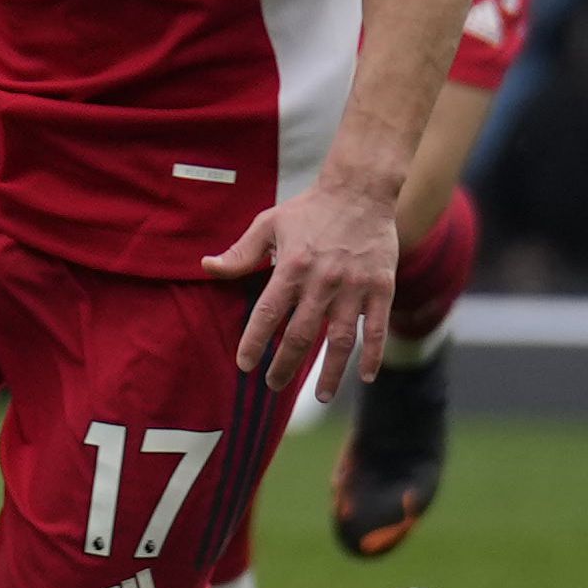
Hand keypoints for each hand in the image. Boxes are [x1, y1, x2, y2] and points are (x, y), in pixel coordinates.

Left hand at [204, 175, 397, 401]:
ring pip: (340, 340)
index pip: (269, 314)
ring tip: (318, 396)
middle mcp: (323, 281)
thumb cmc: (310, 209)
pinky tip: (364, 377)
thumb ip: (240, 252)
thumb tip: (207, 267)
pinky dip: (372, 356)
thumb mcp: (269, 223)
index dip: (254, 342)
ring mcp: (354, 287)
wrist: (361, 190)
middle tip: (273, 385)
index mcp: (293, 267)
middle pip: (301, 335)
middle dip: (284, 365)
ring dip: (329, 372)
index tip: (244, 365)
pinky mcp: (381, 288)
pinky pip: (377, 329)